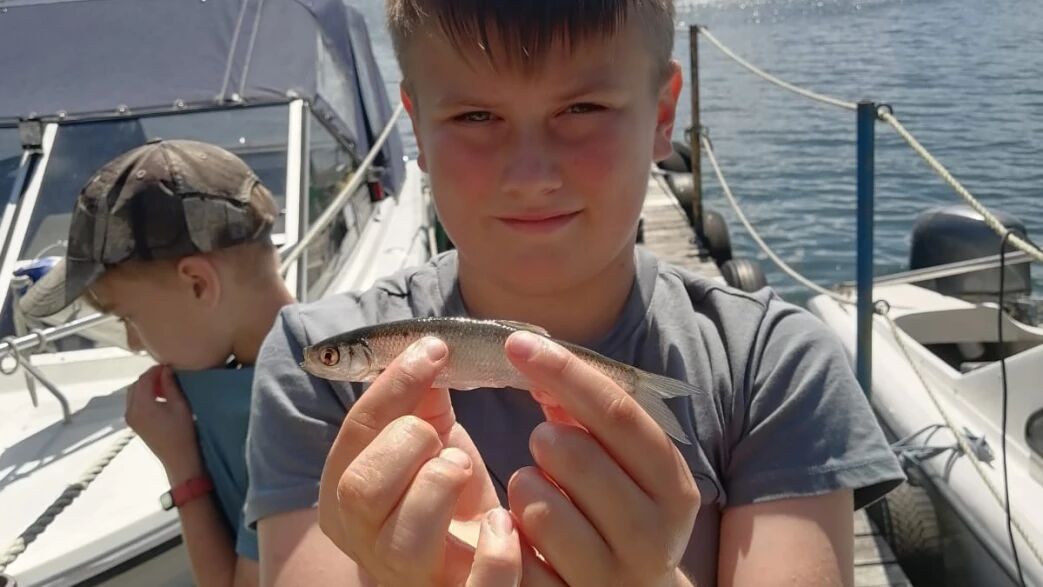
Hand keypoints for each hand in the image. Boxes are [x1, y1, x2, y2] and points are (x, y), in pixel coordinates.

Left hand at [124, 364, 201, 483]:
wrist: (178, 459)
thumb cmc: (183, 432)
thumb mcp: (180, 405)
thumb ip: (171, 385)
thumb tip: (166, 369)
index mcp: (141, 405)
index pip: (144, 379)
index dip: (156, 370)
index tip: (170, 366)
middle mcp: (130, 411)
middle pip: (136, 385)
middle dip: (150, 377)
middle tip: (168, 375)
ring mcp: (130, 419)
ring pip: (133, 393)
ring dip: (146, 386)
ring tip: (164, 386)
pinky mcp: (133, 424)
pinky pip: (134, 403)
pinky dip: (144, 396)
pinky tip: (159, 399)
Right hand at [319, 337, 533, 585]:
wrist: (470, 565)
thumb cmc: (448, 499)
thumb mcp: (430, 446)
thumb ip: (421, 404)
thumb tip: (428, 349)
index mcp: (348, 500)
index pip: (355, 435)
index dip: (394, 385)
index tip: (434, 349)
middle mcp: (369, 546)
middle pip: (362, 489)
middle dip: (409, 444)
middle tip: (445, 438)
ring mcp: (412, 580)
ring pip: (405, 541)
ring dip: (441, 487)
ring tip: (466, 471)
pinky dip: (496, 552)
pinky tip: (505, 522)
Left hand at [505, 331, 700, 586]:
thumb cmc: (619, 514)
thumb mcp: (621, 466)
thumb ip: (586, 415)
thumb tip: (536, 361)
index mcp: (673, 487)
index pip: (618, 412)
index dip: (565, 372)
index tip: (517, 343)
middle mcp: (653, 536)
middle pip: (577, 455)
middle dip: (544, 437)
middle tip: (543, 443)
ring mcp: (610, 577)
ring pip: (538, 507)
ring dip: (523, 487)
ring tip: (537, 494)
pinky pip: (515, 557)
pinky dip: (508, 534)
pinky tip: (523, 534)